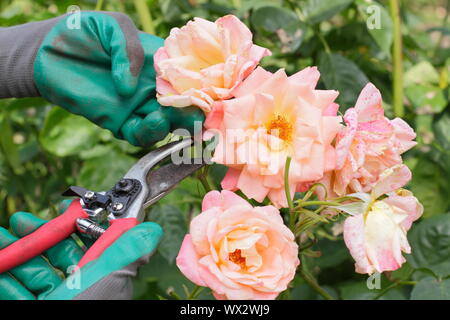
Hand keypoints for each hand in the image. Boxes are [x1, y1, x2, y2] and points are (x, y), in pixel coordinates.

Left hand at [0, 11, 203, 146]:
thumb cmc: (83, 33)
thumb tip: (131, 88)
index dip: (205, 85)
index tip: (216, 93)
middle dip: (198, 112)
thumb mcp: (113, 27)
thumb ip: (128, 50)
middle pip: (185, 105)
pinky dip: (149, 133)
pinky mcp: (120, 122)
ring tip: (164, 117)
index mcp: (161, 62)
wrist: (47, 54)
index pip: (191, 76)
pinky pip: (141, 135)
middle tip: (204, 116)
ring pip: (168, 124)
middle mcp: (154, 86)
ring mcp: (139, 106)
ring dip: (174, 125)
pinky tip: (149, 122)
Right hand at [0, 211, 162, 299]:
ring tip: (0, 237)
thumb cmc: (88, 306)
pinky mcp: (32, 309)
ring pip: (31, 273)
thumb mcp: (107, 279)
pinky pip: (16, 292)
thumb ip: (127, 253)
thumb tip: (153, 230)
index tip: (58, 215)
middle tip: (19, 221)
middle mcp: (77, 290)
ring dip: (15, 253)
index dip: (72, 229)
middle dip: (36, 237)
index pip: (87, 247)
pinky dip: (4, 278)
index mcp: (99, 279)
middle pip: (54, 257)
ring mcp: (53, 301)